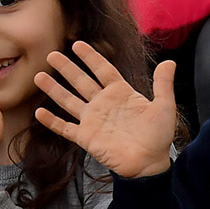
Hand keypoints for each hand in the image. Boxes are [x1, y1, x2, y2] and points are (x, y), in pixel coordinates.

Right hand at [32, 39, 178, 176]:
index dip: (90, 57)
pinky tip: (39, 112)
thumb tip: (170, 62)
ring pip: (69, 101)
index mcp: (121, 93)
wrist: (150, 164)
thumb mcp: (164, 106)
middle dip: (66, 68)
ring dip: (54, 89)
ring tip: (39, 76)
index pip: (103, 70)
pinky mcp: (86, 137)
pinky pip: (65, 128)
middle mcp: (103, 104)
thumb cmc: (158, 136)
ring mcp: (93, 120)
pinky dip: (52, 121)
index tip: (77, 44)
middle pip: (81, 81)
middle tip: (51, 55)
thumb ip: (163, 84)